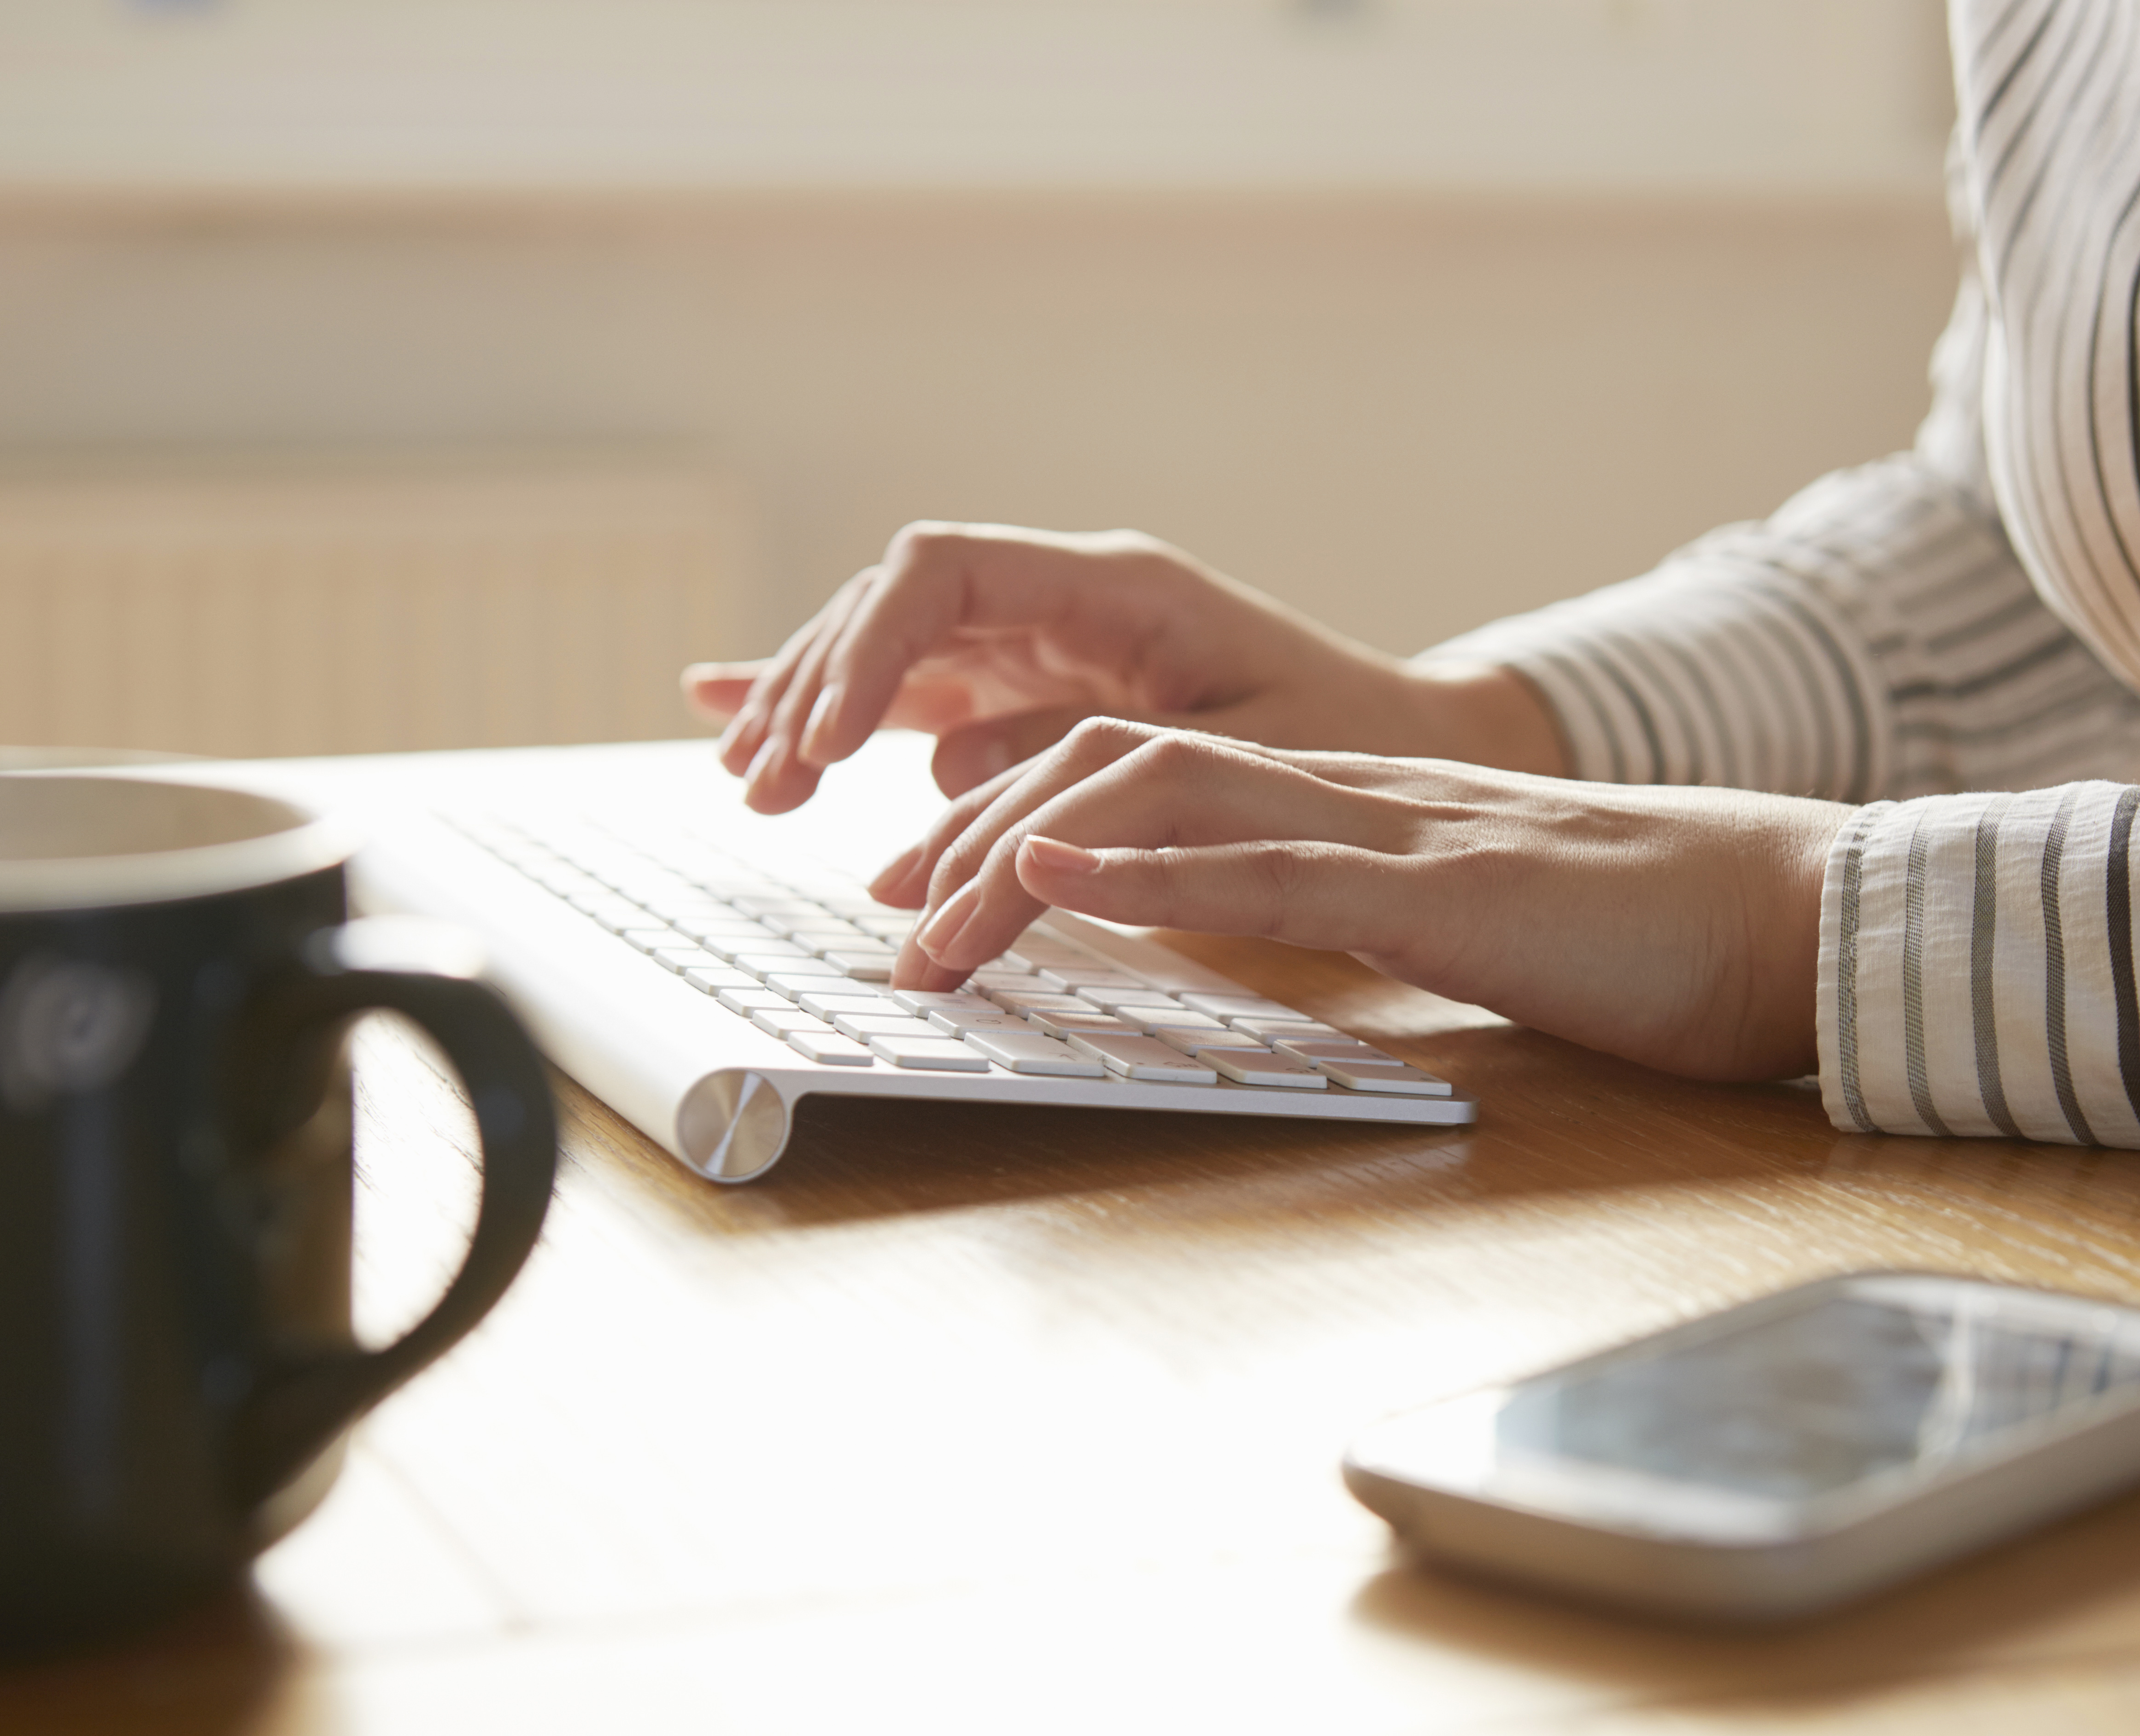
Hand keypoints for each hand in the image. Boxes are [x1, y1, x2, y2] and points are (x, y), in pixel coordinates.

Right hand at [683, 522, 1561, 812]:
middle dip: (816, 687)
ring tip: (750, 782)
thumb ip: (1096, 754)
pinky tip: (742, 714)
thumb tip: (949, 775)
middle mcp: (1059, 598)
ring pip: (890, 649)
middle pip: (894, 606)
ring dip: (812, 707)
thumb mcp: (1236, 754)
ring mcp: (1037, 642)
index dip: (866, 646)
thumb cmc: (1338, 737)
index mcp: (1113, 584)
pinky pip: (914, 691)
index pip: (943, 572)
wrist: (1396, 738)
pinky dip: (837, 708)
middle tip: (765, 785)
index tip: (826, 742)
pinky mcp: (1028, 693)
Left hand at [878, 719, 1850, 1080]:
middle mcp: (1344, 792)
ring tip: (927, 924)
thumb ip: (1348, 905)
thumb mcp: (1448, 915)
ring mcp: (1389, 830)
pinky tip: (1060, 881)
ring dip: (1025, 861)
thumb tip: (1249, 931)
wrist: (1776, 910)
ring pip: (1166, 802)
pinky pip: (1272, 867)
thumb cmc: (1626, 931)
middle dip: (978, 840)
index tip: (929, 894)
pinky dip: (1153, 874)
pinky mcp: (1441, 890)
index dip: (1017, 819)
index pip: (1144, 778)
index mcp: (1343, 801)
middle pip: (1116, 771)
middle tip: (884, 924)